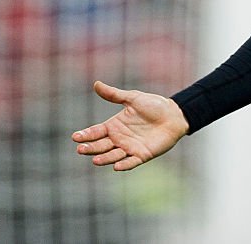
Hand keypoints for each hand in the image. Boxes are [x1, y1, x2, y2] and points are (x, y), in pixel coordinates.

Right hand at [72, 80, 189, 170]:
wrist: (174, 114)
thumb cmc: (154, 105)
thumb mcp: (133, 98)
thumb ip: (114, 95)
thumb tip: (96, 84)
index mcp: (114, 125)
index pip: (96, 132)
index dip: (86, 135)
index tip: (75, 137)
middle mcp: (119, 138)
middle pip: (100, 146)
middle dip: (90, 148)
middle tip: (80, 149)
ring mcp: (130, 148)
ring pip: (113, 156)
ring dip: (104, 158)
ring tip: (95, 159)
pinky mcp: (142, 155)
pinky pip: (131, 162)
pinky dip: (124, 165)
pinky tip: (116, 166)